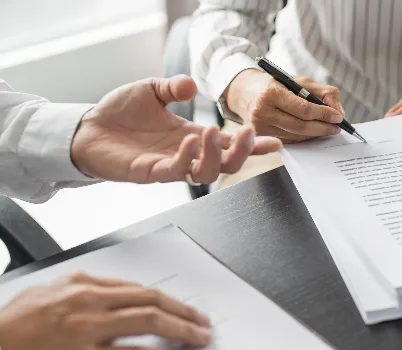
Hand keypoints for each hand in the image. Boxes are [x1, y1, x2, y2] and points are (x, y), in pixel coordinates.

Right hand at [0, 272, 212, 349]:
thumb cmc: (12, 327)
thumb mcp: (48, 294)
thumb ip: (84, 293)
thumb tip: (116, 297)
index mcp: (83, 284)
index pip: (138, 289)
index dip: (167, 299)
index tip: (183, 308)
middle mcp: (90, 301)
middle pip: (151, 300)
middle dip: (184, 311)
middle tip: (203, 321)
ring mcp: (89, 329)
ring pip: (150, 321)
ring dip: (183, 329)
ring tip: (201, 339)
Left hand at [71, 75, 281, 183]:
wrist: (87, 129)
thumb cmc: (119, 114)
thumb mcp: (152, 91)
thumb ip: (173, 88)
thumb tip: (193, 85)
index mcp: (192, 137)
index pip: (229, 144)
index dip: (253, 145)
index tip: (274, 143)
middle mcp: (186, 154)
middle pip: (227, 164)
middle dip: (243, 151)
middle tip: (248, 133)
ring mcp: (170, 165)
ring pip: (207, 173)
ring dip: (215, 154)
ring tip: (211, 131)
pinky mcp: (151, 172)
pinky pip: (176, 171)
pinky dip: (186, 157)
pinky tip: (188, 141)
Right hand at [226, 70, 344, 142]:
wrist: (244, 92)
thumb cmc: (275, 84)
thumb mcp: (298, 80)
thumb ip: (322, 92)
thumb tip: (337, 110)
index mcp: (271, 93)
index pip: (303, 109)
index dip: (323, 114)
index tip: (338, 117)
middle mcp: (263, 111)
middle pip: (300, 126)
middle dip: (323, 128)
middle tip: (337, 128)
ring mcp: (261, 127)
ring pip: (296, 136)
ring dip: (315, 134)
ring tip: (328, 129)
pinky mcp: (262, 137)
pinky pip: (290, 141)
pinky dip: (304, 137)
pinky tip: (313, 132)